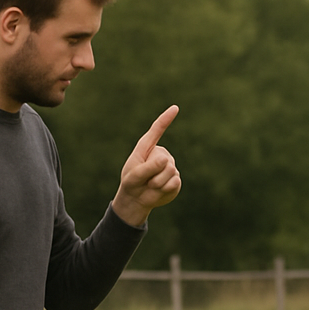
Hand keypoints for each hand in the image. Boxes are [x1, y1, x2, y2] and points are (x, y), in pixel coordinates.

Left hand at [112, 105, 181, 226]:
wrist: (137, 200)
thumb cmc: (132, 184)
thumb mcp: (134, 176)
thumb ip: (147, 168)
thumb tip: (165, 160)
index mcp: (147, 147)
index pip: (157, 130)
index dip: (166, 119)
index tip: (175, 108)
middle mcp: (161, 154)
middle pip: (164, 160)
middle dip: (154, 174)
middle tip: (146, 181)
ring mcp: (170, 166)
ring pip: (170, 171)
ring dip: (158, 183)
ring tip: (151, 186)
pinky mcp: (176, 179)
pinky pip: (175, 182)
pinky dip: (165, 190)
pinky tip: (159, 190)